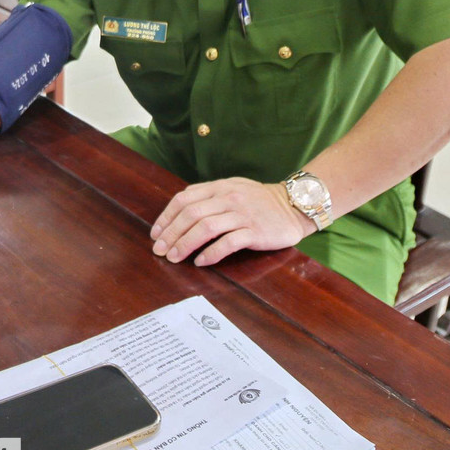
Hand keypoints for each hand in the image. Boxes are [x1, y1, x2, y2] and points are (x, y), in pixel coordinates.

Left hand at [149, 177, 315, 266]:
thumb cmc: (259, 200)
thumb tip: (180, 207)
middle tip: (160, 250)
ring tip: (175, 258)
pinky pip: (228, 242)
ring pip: (206, 227)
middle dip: (171, 234)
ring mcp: (242, 214)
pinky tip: (201, 262)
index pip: (184, 199)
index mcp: (218, 187)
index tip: (155, 234)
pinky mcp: (255, 231)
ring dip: (185, 244)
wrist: (294, 206)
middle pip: (191, 214)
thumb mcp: (232, 187)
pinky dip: (211, 253)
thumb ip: (208, 194)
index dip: (166, 217)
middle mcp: (228, 198)